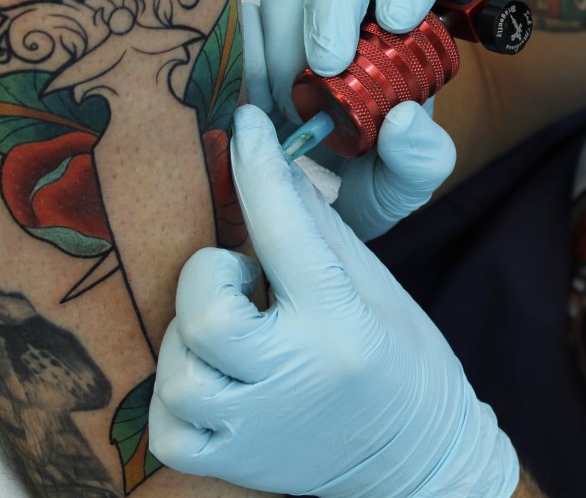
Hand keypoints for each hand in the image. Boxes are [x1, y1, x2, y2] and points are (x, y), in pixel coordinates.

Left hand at [148, 105, 518, 497]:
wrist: (420, 457)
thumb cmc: (405, 361)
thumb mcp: (377, 287)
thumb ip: (320, 229)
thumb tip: (280, 167)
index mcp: (340, 323)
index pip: (285, 229)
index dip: (261, 166)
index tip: (248, 122)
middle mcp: (295, 375)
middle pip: (207, 310)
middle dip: (212, 276)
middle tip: (244, 279)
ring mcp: (260, 427)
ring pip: (179, 367)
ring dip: (194, 336)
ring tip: (234, 333)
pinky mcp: (234, 464)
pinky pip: (165, 425)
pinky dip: (176, 396)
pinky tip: (212, 379)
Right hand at [243, 0, 454, 239]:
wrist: (306, 214)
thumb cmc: (367, 185)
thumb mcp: (406, 185)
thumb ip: (421, 157)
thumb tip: (405, 119)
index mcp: (405, 31)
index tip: (397, 19)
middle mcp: (352, 13)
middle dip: (335, 4)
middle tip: (329, 65)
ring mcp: (295, 22)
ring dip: (285, 47)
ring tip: (288, 110)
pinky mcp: (246, 40)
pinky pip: (237, 24)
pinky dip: (241, 58)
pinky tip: (251, 103)